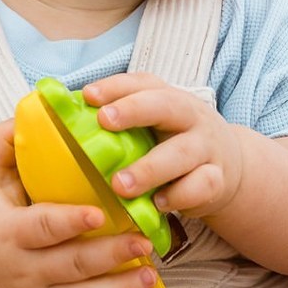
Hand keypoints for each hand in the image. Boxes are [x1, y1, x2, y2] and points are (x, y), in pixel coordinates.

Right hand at [0, 121, 161, 287]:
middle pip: (71, 266)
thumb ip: (5, 143)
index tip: (100, 213)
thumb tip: (32, 110)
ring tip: (150, 273)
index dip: (71, 222)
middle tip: (144, 240)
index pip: (42, 228)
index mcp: (5, 233)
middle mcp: (19, 272)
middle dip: (110, 255)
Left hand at [82, 72, 245, 219]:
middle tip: (104, 121)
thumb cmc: (173, 142)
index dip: (115, 87)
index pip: (142, 83)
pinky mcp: (216, 179)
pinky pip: (201, 186)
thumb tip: (59, 114)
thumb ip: (117, 120)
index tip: (88, 95)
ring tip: (120, 184)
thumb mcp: (152, 124)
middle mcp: (190, 117)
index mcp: (168, 97)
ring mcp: (207, 148)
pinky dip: (179, 196)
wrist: (228, 166)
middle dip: (134, 110)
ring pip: (182, 152)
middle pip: (166, 106)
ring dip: (150, 168)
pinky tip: (157, 204)